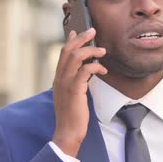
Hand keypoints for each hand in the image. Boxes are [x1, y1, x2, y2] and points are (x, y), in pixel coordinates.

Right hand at [52, 28, 106, 156]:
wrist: (68, 131)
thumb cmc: (73, 116)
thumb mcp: (72, 95)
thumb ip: (76, 83)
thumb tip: (84, 73)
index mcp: (58, 78)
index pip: (62, 54)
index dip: (70, 41)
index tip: (76, 31)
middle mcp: (59, 78)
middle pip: (68, 50)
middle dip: (81, 38)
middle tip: (93, 30)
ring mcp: (65, 83)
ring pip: (76, 57)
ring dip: (91, 50)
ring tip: (103, 51)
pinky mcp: (75, 89)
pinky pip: (86, 70)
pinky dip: (96, 66)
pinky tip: (104, 70)